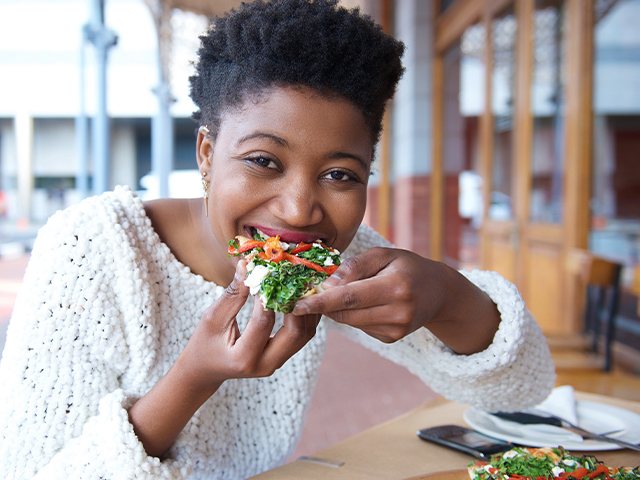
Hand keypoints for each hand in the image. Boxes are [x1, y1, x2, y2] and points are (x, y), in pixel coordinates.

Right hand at [182, 260, 320, 389]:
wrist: (204, 372)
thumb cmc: (204, 343)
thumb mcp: (213, 318)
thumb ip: (233, 294)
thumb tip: (247, 265)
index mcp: (243, 358)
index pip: (264, 322)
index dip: (268, 295)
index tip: (269, 272)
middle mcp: (265, 365)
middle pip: (296, 333)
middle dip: (298, 303)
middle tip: (295, 277)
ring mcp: (277, 363)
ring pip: (305, 335)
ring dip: (308, 308)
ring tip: (303, 283)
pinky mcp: (282, 356)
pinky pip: (302, 336)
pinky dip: (306, 315)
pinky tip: (303, 296)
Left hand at [292, 247, 499, 353]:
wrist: (438, 292)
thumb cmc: (407, 266)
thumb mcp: (384, 255)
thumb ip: (355, 266)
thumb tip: (328, 284)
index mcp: (396, 287)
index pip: (349, 297)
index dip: (320, 302)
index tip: (296, 305)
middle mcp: (398, 312)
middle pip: (346, 312)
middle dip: (322, 304)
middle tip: (305, 292)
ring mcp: (395, 329)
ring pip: (349, 321)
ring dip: (336, 308)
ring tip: (338, 291)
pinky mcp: (391, 338)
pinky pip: (359, 326)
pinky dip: (352, 314)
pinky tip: (363, 302)